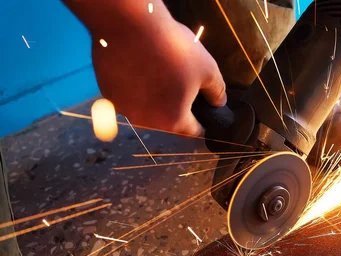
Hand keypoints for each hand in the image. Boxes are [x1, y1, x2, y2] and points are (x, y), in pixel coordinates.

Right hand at [90, 6, 225, 136]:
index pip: (193, 131)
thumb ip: (216, 92)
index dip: (202, 122)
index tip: (204, 112)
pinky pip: (128, 95)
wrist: (130, 25)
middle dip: (177, 105)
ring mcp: (123, 109)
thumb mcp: (208, 69)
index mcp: (172, 121)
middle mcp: (146, 121)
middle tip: (180, 82)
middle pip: (168, 120)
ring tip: (159, 72)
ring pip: (146, 108)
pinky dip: (135, 87)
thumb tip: (218, 103)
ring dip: (154, 97)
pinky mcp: (108, 93)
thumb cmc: (173, 49)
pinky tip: (139, 67)